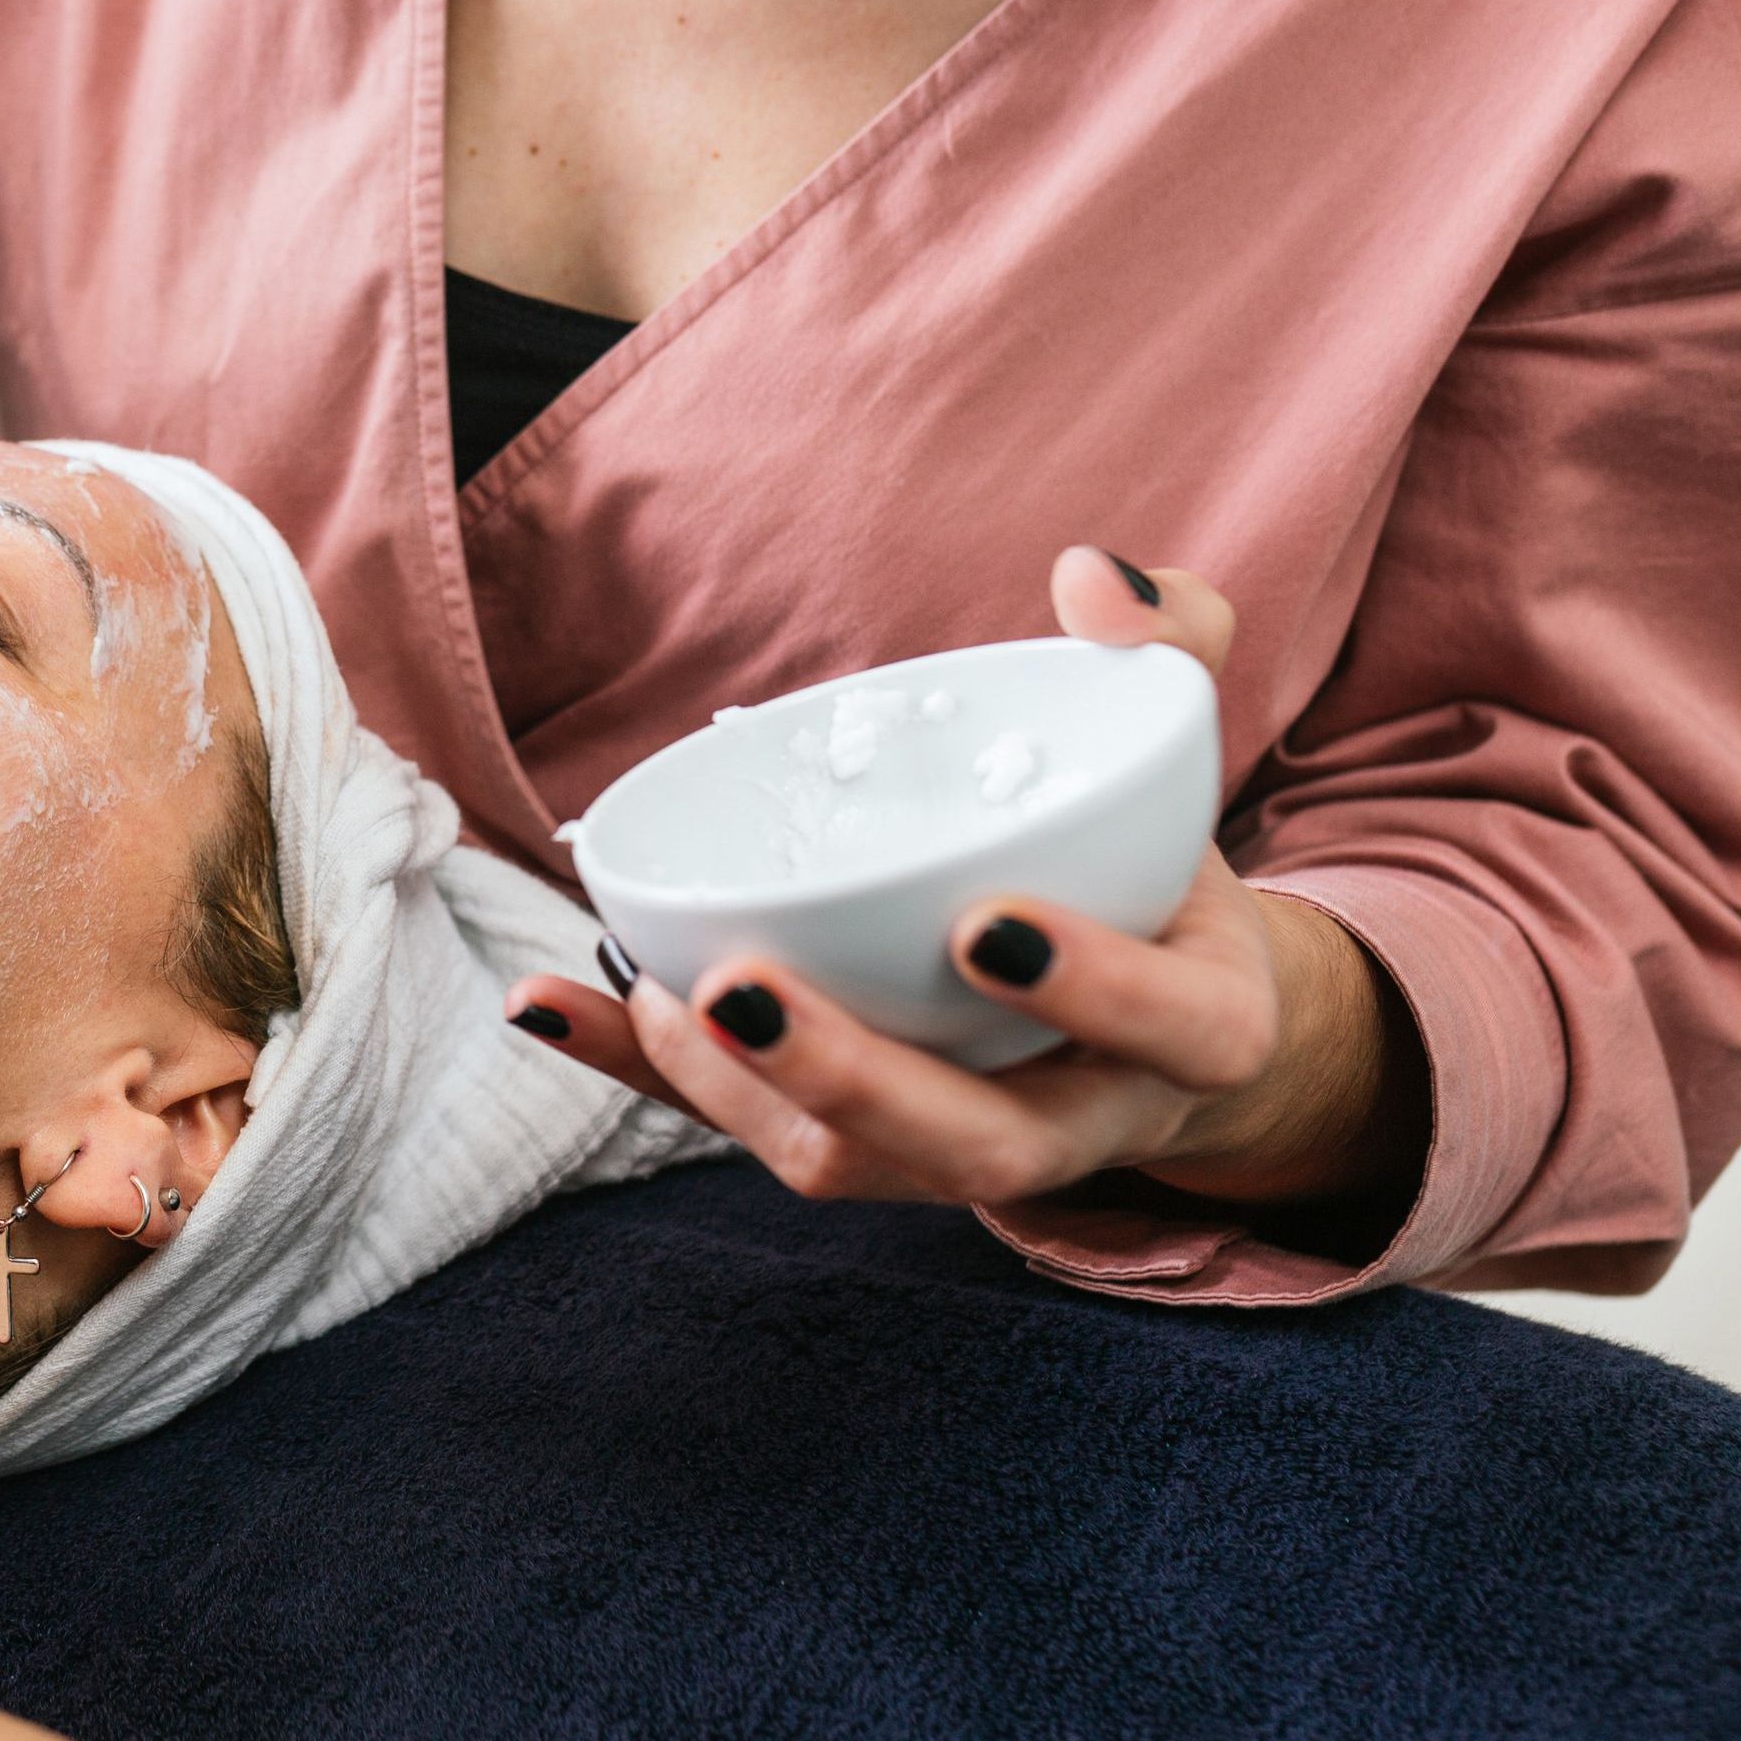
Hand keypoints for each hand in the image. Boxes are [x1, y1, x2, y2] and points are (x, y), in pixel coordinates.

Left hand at [508, 549, 1425, 1215]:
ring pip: (848, 1162)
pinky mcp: (849, 1140)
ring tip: (653, 987)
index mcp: (1197, 1027)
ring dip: (732, 1089)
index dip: (1091, 990)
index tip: (984, 922)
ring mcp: (955, 1145)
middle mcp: (1082, 1114)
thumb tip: (1093, 579)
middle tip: (744, 986)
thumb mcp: (1178, 760)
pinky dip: (629, 1070)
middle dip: (850, 1077)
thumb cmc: (1151, 867)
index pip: (1172, 1030)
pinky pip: (733, 1125)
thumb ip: (1166, 650)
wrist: (1145, 1016)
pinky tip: (543, 1001)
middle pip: (976, 1147)